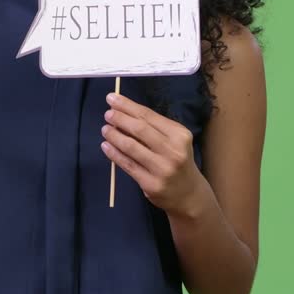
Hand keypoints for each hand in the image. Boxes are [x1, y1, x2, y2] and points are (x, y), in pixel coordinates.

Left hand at [100, 92, 204, 215]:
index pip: (149, 116)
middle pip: (140, 129)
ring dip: (114, 136)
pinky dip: (114, 154)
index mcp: (180, 135)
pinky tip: (106, 146)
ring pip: (132, 147)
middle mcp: (173, 151)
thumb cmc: (178, 161)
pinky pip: (128, 165)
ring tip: (105, 129)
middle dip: (120, 118)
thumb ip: (154, 129)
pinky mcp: (151, 184)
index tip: (112, 98)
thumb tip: (123, 114)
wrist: (189, 194)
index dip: (128, 106)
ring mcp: (162, 169)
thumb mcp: (175, 142)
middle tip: (107, 114)